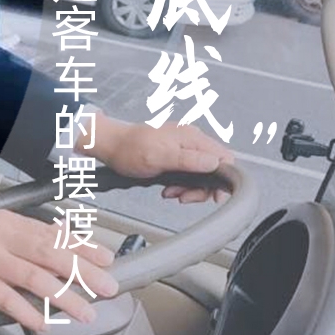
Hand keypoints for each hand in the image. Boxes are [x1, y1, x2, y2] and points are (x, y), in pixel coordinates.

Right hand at [0, 212, 117, 331]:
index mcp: (6, 221)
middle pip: (50, 254)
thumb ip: (22, 235)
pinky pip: (4, 297)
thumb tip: (62, 242)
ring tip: (84, 311)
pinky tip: (43, 323)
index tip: (107, 259)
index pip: (53, 234)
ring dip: (63, 296)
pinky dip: (26, 311)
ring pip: (33, 277)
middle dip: (83, 272)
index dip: (83, 247)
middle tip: (108, 287)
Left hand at [83, 113, 234, 203]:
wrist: (110, 146)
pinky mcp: (175, 158)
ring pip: (200, 175)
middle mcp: (191, 142)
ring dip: (188, 189)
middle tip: (184, 196)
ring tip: (171, 192)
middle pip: (214, 170)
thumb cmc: (130, 148)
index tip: (214, 196)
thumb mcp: (160, 156)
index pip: (224, 157)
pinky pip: (187, 176)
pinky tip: (167, 189)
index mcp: (192, 138)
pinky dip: (180, 186)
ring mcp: (183, 150)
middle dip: (201, 188)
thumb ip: (188, 160)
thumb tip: (215, 163)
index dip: (224, 178)